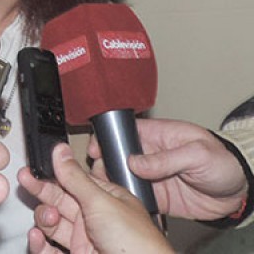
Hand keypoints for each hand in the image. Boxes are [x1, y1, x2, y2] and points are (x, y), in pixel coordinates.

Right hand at [19, 144, 173, 253]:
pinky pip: (50, 250)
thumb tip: (60, 151)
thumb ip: (75, 177)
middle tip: (26, 180)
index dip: (52, 173)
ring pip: (52, 224)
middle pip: (59, 200)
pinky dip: (40, 244)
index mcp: (105, 199)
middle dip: (41, 191)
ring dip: (43, 218)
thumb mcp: (102, 202)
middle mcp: (94, 218)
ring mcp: (85, 240)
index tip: (33, 168)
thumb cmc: (137, 243)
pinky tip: (37, 237)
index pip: (72, 180)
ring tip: (47, 216)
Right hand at [89, 118, 246, 220]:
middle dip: (103, 162)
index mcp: (158, 135)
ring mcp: (151, 175)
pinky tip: (118, 200)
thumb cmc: (222, 163)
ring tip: (104, 186)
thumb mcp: (198, 154)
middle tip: (97, 171)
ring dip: (111, 180)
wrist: (237, 194)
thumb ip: (166, 158)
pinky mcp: (155, 195)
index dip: (107, 138)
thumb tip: (135, 162)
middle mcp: (150, 154)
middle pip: (117, 154)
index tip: (95, 148)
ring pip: (121, 175)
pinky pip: (134, 195)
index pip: (125, 132)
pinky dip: (124, 198)